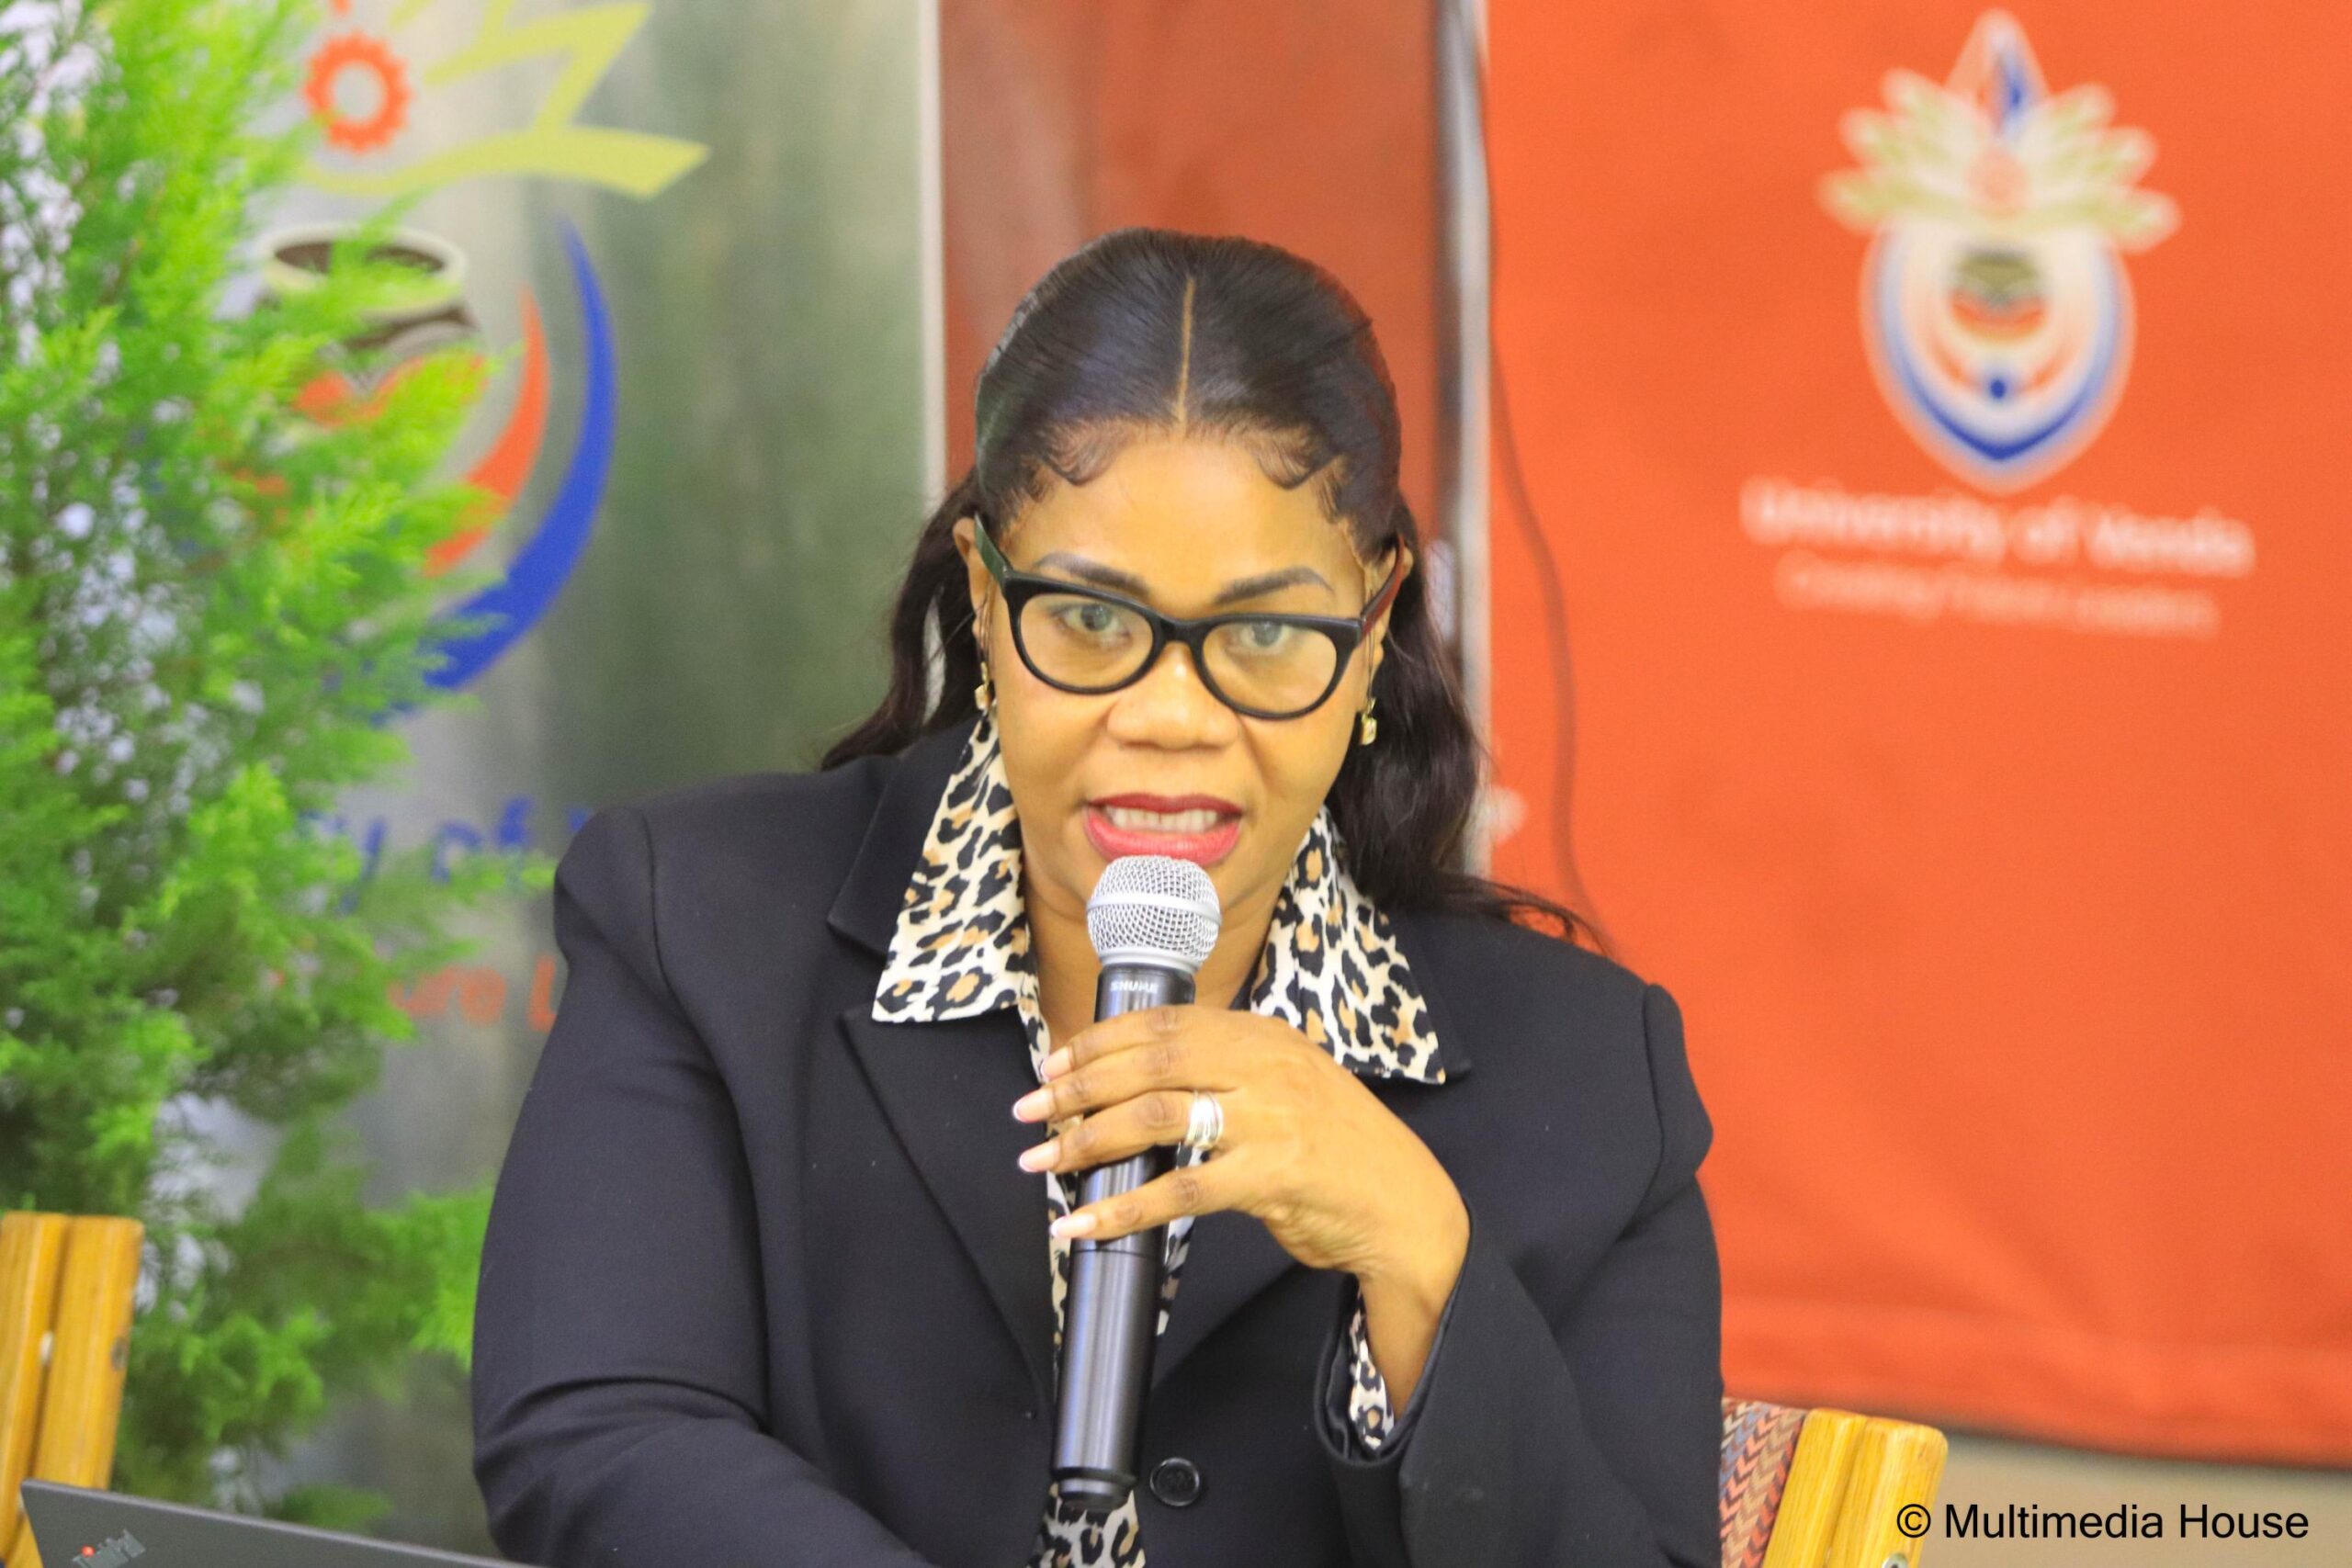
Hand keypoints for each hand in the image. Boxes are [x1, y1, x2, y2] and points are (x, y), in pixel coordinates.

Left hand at [1010, 1005, 1467, 1297]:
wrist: (1405, 1207)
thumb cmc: (1336, 1151)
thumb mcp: (1284, 1088)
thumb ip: (1225, 1073)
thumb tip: (1137, 1082)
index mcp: (1264, 1035)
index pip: (1164, 1022)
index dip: (1099, 1040)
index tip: (1053, 1063)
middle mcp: (1266, 1065)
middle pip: (1149, 1061)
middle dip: (1077, 1086)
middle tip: (1031, 1111)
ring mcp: (1272, 1117)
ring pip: (1156, 1116)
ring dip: (1087, 1141)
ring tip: (1044, 1163)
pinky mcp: (1274, 1174)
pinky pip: (1180, 1190)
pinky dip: (1123, 1209)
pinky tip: (1085, 1223)